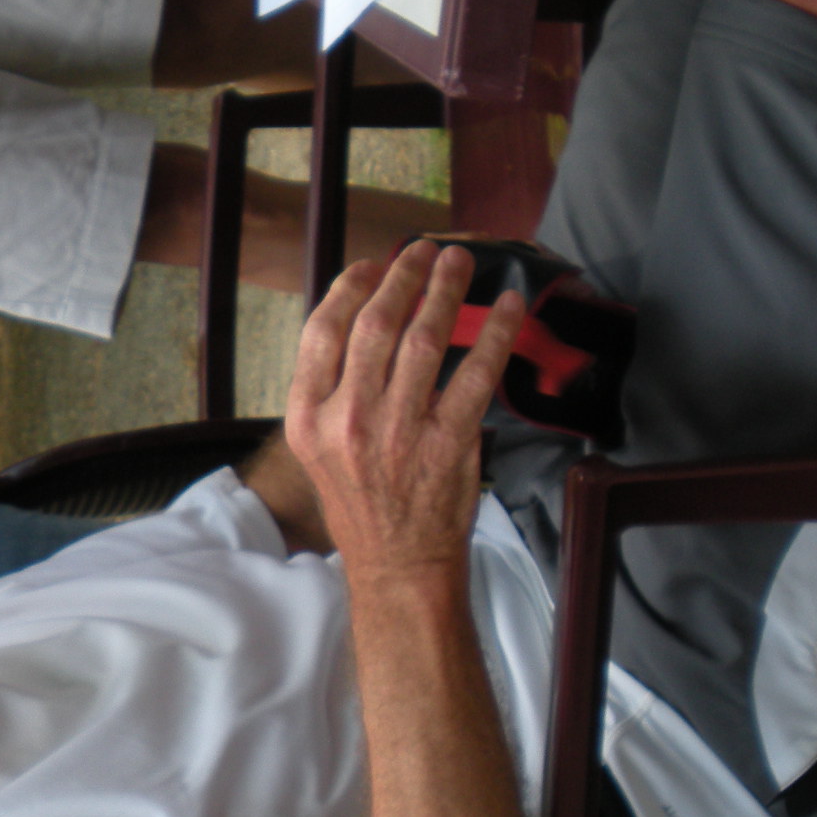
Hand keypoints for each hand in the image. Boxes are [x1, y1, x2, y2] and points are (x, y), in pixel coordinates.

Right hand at [284, 242, 524, 575]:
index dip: (350, 288)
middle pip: (376, 325)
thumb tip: (366, 321)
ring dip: (446, 290)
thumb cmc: (360, 504)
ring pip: (425, 339)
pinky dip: (495, 333)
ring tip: (459, 263)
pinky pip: (477, 373)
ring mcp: (399, 431)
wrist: (397, 565)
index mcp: (308, 418)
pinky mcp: (448, 442)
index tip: (372, 265)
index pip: (323, 332)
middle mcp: (348, 420)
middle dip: (403, 277)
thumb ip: (332, 391)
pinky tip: (508, 307)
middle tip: (424, 250)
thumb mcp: (320, 450)